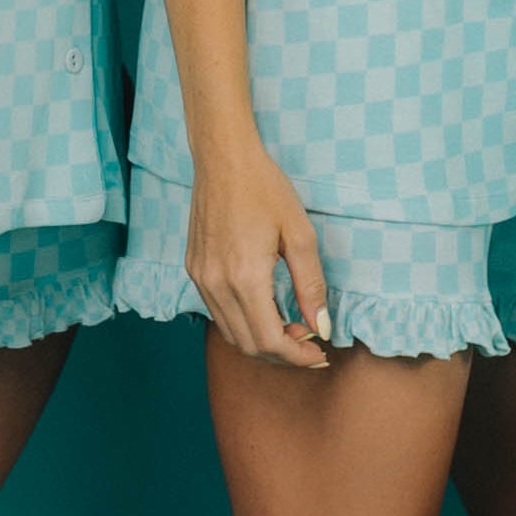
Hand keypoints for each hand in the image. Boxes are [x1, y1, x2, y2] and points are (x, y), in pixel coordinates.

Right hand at [182, 144, 330, 367]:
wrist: (223, 159)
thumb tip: (321, 326)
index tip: (320, 353)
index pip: (270, 341)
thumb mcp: (300, 234)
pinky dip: (243, 323)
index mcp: (245, 277)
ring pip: (231, 333)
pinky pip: (218, 313)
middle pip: (249, 345)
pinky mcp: (194, 270)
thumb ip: (311, 286)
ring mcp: (200, 278)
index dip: (297, 356)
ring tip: (291, 326)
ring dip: (262, 341)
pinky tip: (265, 309)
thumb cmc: (265, 189)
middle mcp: (217, 284)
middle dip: (283, 353)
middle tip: (311, 341)